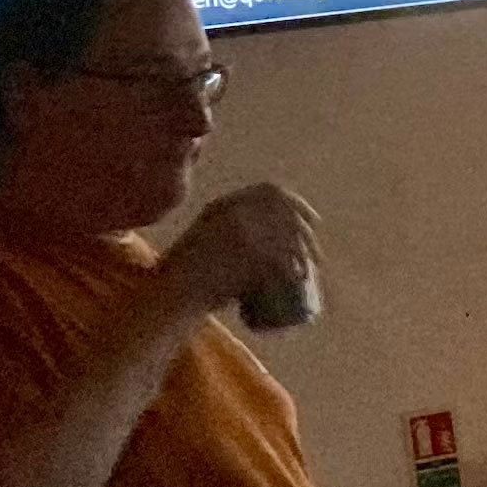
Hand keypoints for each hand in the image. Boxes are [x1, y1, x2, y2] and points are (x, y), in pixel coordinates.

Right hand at [161, 182, 320, 319]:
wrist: (169, 295)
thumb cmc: (187, 277)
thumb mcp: (206, 241)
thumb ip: (228, 231)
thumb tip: (269, 237)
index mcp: (224, 205)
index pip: (271, 191)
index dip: (298, 204)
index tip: (314, 221)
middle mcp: (232, 212)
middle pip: (285, 214)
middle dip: (307, 233)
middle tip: (316, 257)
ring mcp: (239, 230)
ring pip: (286, 237)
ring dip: (305, 254)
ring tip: (310, 272)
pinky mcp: (243, 254)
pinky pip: (280, 258)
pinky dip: (294, 270)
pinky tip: (302, 278)